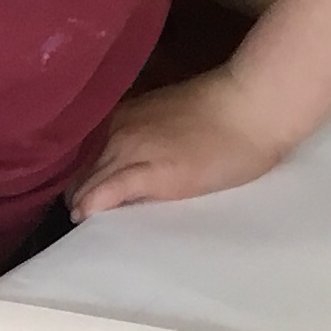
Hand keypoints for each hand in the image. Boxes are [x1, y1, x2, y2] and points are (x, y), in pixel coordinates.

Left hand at [68, 65, 294, 216]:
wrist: (253, 104)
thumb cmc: (222, 112)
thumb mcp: (166, 122)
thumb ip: (141, 139)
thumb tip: (126, 166)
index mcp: (120, 119)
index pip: (81, 156)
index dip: (79, 178)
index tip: (80, 197)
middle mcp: (116, 132)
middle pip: (77, 173)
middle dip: (77, 196)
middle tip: (85, 219)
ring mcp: (130, 150)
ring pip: (85, 185)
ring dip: (82, 205)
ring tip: (89, 226)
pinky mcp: (150, 172)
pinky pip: (107, 191)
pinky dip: (92, 205)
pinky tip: (86, 218)